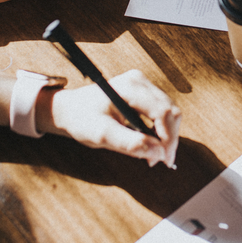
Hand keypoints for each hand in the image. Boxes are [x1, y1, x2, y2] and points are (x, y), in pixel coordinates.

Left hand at [42, 69, 180, 167]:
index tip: (163, 159)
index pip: (163, 111)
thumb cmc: (82, 119)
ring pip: (170, 112)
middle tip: (159, 161)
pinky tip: (151, 142)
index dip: (168, 138)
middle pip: (171, 111)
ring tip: (154, 154)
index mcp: (130, 87)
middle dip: (169, 139)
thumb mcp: (102, 135)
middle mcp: (140, 81)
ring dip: (166, 135)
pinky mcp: (144, 92)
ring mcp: (143, 85)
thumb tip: (158, 153)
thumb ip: (130, 143)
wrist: (71, 109)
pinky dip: (161, 129)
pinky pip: (163, 111)